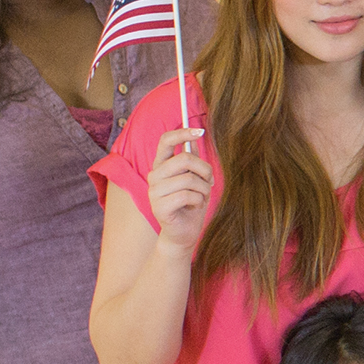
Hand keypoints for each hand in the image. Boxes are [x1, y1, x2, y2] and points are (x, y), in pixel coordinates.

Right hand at [144, 127, 214, 252]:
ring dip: (204, 188)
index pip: (165, 141)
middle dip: (204, 170)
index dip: (182, 133)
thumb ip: (193, 159)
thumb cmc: (190, 204)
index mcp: (161, 166)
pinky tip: (194, 206)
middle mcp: (154, 176)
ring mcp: (154, 192)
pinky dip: (199, 200)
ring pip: (189, 178)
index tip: (200, 131)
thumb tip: (196, 135)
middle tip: (208, 181)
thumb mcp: (196, 178)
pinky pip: (188, 195)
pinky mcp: (159, 207)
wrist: (183, 233)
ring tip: (201, 197)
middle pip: (184, 159)